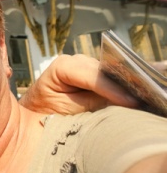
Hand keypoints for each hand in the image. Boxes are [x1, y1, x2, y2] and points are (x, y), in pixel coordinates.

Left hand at [19, 54, 138, 113]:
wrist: (35, 112)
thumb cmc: (47, 112)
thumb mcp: (69, 111)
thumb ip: (93, 103)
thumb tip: (120, 102)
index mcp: (61, 67)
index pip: (92, 76)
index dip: (112, 89)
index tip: (130, 101)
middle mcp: (72, 60)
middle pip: (102, 71)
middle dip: (119, 85)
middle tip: (136, 100)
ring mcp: (82, 63)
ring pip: (106, 71)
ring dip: (119, 83)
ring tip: (133, 97)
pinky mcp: (89, 71)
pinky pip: (106, 75)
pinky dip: (115, 85)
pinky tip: (126, 95)